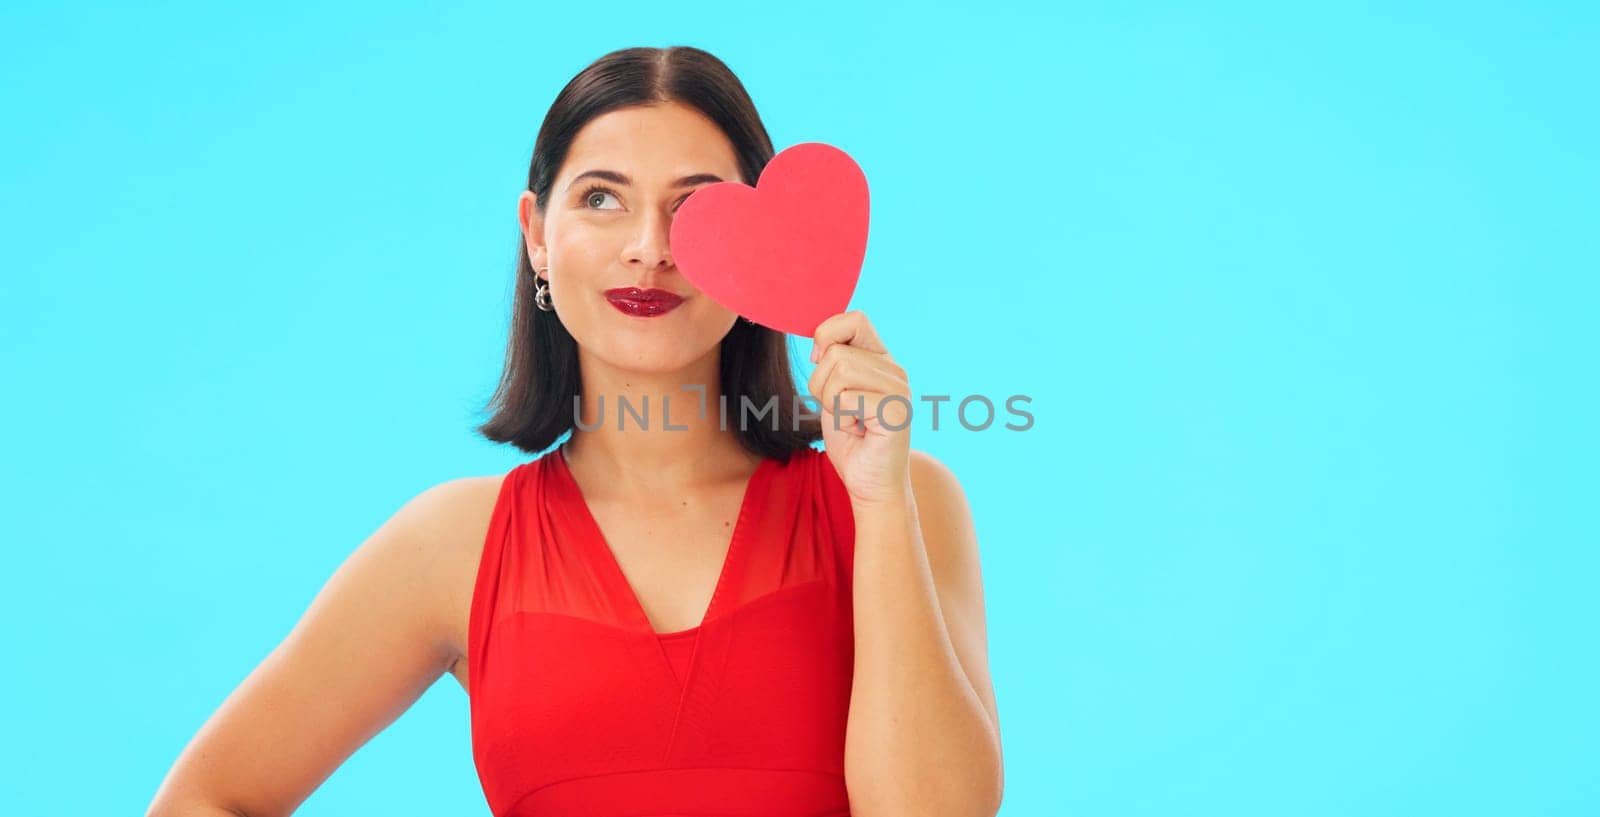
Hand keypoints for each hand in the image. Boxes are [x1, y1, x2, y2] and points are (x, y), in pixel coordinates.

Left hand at [807, 309, 912, 506]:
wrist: (870, 485)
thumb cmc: (851, 441)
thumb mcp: (834, 393)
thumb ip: (831, 363)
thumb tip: (819, 341)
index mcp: (882, 360)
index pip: (854, 319)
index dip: (827, 335)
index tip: (821, 364)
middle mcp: (895, 370)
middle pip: (836, 351)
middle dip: (821, 384)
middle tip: (840, 411)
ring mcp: (899, 389)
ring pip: (839, 370)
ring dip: (830, 401)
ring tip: (849, 420)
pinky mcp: (896, 410)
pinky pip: (845, 397)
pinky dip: (841, 418)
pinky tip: (858, 431)